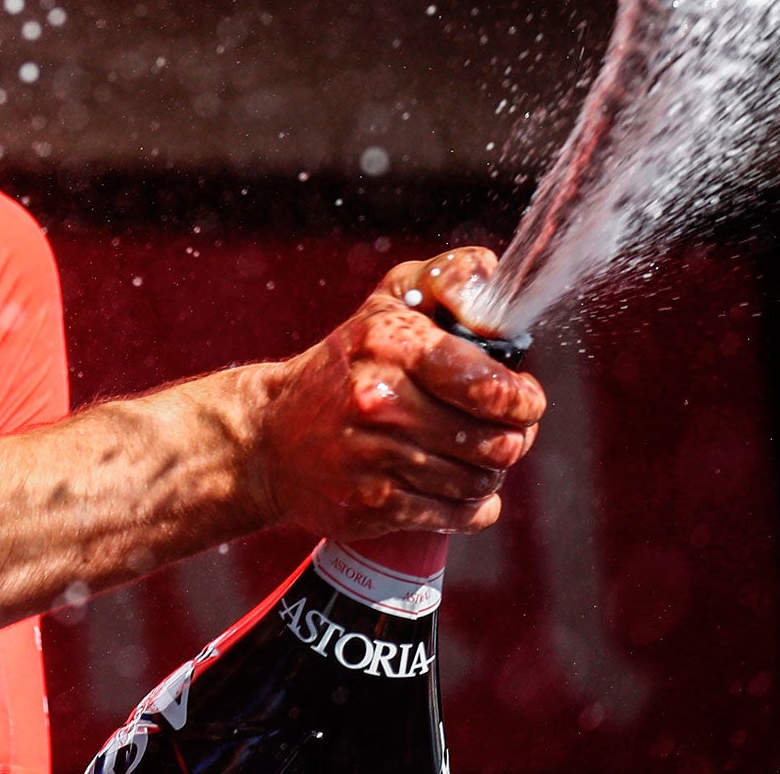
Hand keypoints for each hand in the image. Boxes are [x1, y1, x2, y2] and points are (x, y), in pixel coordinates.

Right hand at [246, 247, 545, 539]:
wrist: (269, 434)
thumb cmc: (345, 364)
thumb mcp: (388, 304)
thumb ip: (449, 278)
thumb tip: (495, 284)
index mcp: (390, 347)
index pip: (491, 388)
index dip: (524, 399)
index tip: (521, 398)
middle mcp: (380, 402)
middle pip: (498, 442)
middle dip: (511, 437)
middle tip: (495, 427)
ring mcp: (375, 458)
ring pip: (482, 481)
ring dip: (486, 471)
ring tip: (463, 453)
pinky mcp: (373, 505)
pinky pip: (459, 516)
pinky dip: (469, 507)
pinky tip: (449, 486)